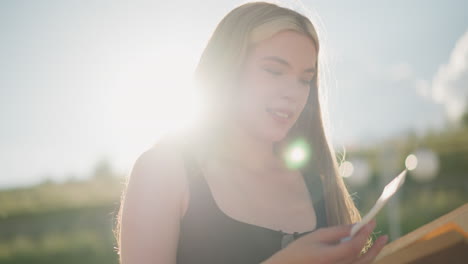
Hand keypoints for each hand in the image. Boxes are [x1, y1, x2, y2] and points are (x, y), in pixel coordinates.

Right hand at [263, 219, 387, 263]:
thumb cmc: (300, 250)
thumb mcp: (317, 236)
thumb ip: (337, 231)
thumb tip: (356, 226)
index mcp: (329, 257)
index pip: (354, 246)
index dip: (365, 234)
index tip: (371, 222)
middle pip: (362, 259)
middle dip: (374, 246)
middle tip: (382, 235)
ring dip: (372, 254)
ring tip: (378, 242)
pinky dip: (362, 260)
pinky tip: (365, 251)